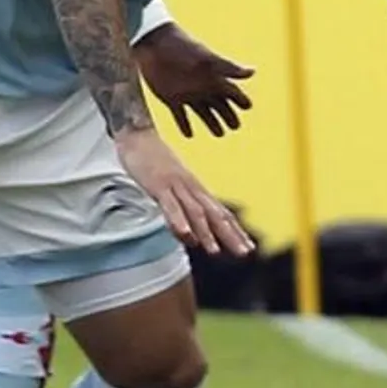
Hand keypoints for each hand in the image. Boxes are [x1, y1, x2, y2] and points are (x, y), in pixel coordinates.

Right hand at [116, 130, 254, 255]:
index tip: (248, 247)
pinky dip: (179, 221)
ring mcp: (176, 185)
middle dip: (230, 235)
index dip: (235, 230)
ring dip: (206, 232)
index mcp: (196, 188)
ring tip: (214, 251)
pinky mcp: (159, 184)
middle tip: (245, 253)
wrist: (138, 134)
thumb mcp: (173, 182)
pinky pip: (171, 205)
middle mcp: (191, 187)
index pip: (220, 212)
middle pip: (214, 214)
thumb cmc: (154, 159)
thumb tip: (191, 227)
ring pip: (195, 211)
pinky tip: (185, 236)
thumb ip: (183, 203)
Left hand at [133, 24, 254, 137]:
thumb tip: (253, 72)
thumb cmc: (183, 48)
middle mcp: (201, 87)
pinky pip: (180, 115)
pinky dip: (184, 124)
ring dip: (211, 122)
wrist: (154, 43)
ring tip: (220, 134)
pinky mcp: (170, 98)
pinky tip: (189, 134)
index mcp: (212, 77)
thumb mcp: (206, 59)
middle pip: (219, 105)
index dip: (240, 99)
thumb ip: (228, 68)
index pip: (231, 91)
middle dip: (228, 115)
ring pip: (203, 112)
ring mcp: (186, 93)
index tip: (248, 106)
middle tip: (235, 126)